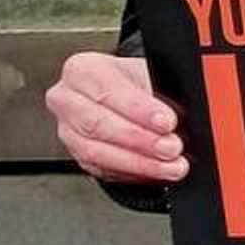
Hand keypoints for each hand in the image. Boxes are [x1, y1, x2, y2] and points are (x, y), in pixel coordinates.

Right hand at [47, 52, 187, 185]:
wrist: (126, 92)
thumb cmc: (134, 80)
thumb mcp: (147, 72)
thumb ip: (159, 89)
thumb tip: (177, 112)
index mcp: (82, 71)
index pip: (107, 91)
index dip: (139, 110)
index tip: (167, 122)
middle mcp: (67, 101)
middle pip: (98, 125)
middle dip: (140, 140)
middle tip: (171, 147)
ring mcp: (69, 131)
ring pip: (97, 153)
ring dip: (139, 163)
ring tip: (170, 166)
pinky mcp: (79, 156)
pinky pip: (102, 169)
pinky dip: (134, 173)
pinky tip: (156, 172)